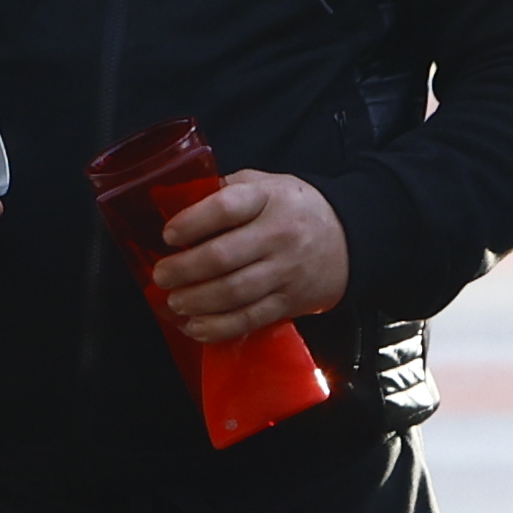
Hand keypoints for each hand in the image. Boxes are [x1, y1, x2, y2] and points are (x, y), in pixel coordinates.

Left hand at [146, 169, 347, 345]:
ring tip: (175, 301)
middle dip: (183, 270)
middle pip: (222, 256)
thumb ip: (225, 190)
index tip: (169, 235)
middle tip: (162, 276)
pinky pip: (250, 318)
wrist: (349, 239)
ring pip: (233, 292)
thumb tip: (175, 203)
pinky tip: (196, 326)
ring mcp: (286, 271)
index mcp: (268, 198)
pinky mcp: (291, 302)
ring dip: (196, 301)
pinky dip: (218, 327)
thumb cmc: (294, 210)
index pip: (225, 207)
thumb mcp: (265, 185)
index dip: (191, 223)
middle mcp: (279, 235)